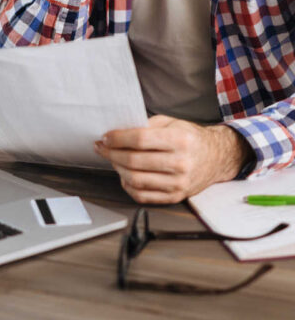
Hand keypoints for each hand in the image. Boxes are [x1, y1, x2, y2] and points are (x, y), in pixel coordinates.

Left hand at [94, 115, 252, 203]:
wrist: (216, 158)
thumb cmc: (190, 138)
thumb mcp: (171, 123)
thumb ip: (145, 125)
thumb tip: (117, 131)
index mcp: (179, 141)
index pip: (139, 140)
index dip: (117, 138)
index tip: (105, 136)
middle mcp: (180, 163)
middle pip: (134, 161)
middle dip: (111, 153)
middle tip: (102, 147)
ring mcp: (178, 183)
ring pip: (135, 179)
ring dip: (117, 168)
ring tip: (112, 159)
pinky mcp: (175, 196)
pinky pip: (143, 196)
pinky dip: (127, 185)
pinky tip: (123, 175)